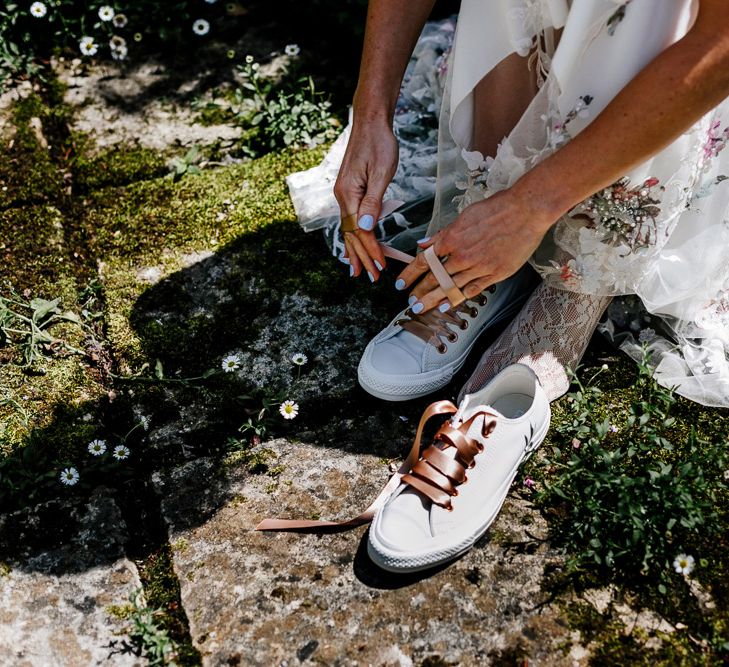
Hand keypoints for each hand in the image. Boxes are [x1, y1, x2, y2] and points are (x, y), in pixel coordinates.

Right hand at [333, 120, 397, 280]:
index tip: (380, 266)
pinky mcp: (349, 190)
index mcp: (348, 194)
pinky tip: (356, 245)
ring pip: (349, 229)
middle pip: (351, 234)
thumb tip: (365, 227)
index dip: (370, 250)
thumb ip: (373, 202)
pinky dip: (355, 236)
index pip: (360, 230)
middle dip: (361, 257)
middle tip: (370, 277)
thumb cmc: (380, 143)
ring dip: (356, 250)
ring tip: (359, 270)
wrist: (370, 122)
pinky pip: (351, 219)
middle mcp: (342, 196)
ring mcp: (344, 194)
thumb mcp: (382, 172)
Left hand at [396, 187, 551, 311]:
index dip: (410, 274)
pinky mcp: (494, 274)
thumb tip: (423, 243)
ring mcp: (479, 267)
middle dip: (419, 292)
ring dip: (433, 299)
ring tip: (421, 307)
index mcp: (452, 238)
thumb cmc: (497, 209)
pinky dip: (456, 299)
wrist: (526, 211)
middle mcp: (462, 255)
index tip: (401, 284)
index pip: (424, 260)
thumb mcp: (464, 216)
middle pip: (434, 278)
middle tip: (411, 302)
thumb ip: (442, 233)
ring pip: (450, 287)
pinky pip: (471, 290)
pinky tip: (445, 306)